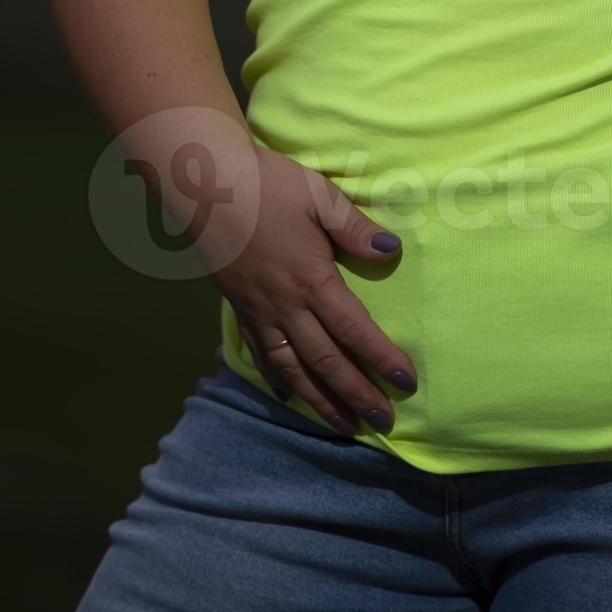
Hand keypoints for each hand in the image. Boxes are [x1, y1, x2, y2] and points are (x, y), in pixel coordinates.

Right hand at [206, 145, 419, 433]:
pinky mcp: (239, 309)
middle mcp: (285, 307)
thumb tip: (391, 251)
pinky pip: (260, 355)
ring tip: (344, 425)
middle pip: (326, 362)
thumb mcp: (319, 197)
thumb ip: (355, 228)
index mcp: (312, 281)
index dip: (382, 360)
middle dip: (357, 395)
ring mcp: (259, 313)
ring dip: (320, 401)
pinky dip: (276, 380)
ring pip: (292, 370)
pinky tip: (287, 394)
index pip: (355, 331)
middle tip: (384, 423)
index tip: (406, 383)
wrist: (204, 186)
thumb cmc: (267, 186)